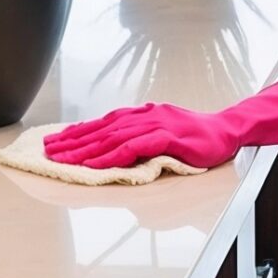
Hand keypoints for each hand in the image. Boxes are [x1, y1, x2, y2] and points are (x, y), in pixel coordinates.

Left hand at [42, 63, 277, 172]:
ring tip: (63, 160)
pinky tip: (97, 163)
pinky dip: (113, 155)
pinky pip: (134, 147)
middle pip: (101, 128)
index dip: (77, 133)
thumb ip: (142, 139)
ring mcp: (157, 124)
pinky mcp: (169, 137)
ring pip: (112, 137)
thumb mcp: (164, 135)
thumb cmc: (197, 137)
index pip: (103, 123)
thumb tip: (116, 154)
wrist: (230, 132)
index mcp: (143, 114)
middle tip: (47, 152)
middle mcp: (145, 115)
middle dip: (72, 142)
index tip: (54, 143)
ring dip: (85, 150)